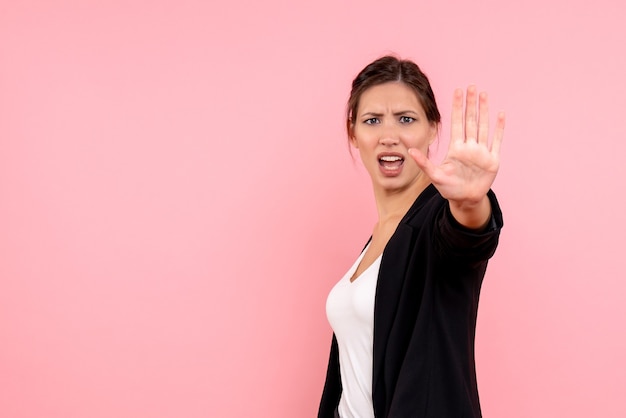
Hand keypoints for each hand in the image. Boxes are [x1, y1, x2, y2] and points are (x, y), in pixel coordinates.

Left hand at [408, 86, 504, 204]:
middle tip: (471, 86)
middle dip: (470, 104)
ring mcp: (481, 152)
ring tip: (484, 94)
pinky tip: (500, 115)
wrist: (465, 200)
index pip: (456, 122)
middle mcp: (469, 146)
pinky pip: (496, 141)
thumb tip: (409, 151)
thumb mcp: (434, 175)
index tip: (457, 91)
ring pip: (483, 126)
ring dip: (484, 111)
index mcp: (456, 148)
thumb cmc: (449, 188)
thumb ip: (424, 163)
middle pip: (470, 120)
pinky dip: (499, 128)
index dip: (457, 107)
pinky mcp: (492, 160)